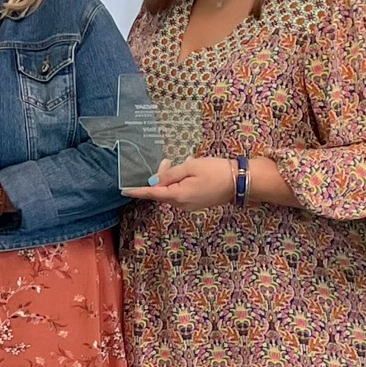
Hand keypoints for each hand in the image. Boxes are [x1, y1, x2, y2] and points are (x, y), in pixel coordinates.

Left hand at [122, 155, 236, 208]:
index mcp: (178, 195)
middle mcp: (182, 204)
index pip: (152, 193)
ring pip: (171, 191)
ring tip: (182, 163)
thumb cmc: (216, 171)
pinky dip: (180, 182)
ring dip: (171, 178)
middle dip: (161, 176)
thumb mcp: (191, 167)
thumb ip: (170, 175)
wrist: (240, 181)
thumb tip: (154, 182)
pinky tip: (189, 170)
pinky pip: (181, 192)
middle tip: (168, 161)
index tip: (124, 191)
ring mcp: (190, 205)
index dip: (137, 191)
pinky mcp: (196, 203)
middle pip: (162, 191)